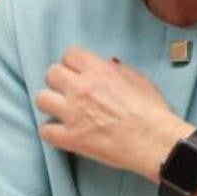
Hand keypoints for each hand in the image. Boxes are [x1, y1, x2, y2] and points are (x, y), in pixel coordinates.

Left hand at [34, 47, 191, 182]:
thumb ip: (116, 69)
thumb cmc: (152, 111)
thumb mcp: (138, 79)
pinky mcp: (71, 138)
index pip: (69, 54)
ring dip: (50, 103)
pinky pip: (44, 130)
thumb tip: (105, 65)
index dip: (72, 63)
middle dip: (59, 81)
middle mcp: (81, 88)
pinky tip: (62, 131)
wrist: (155, 141)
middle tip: (69, 91)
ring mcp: (73, 114)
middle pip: (51, 73)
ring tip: (62, 110)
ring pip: (41, 99)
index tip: (77, 72)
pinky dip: (51, 131)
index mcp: (98, 71)